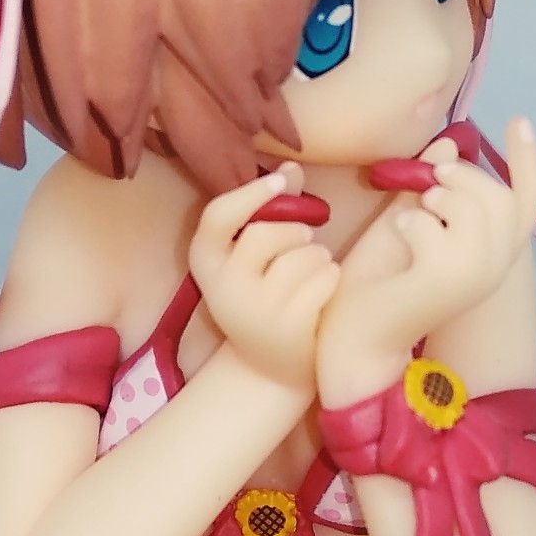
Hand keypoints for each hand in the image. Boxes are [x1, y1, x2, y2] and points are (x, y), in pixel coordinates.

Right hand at [189, 163, 340, 390]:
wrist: (270, 368)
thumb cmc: (263, 297)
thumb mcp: (252, 258)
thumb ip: (270, 211)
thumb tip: (291, 167)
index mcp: (205, 263)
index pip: (218, 215)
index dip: (250, 193)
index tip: (279, 180)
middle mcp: (223, 288)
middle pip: (265, 233)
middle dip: (295, 231)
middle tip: (302, 242)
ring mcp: (256, 310)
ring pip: (303, 254)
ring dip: (318, 255)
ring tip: (312, 271)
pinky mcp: (290, 327)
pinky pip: (324, 278)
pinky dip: (330, 277)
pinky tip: (322, 291)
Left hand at [317, 118, 535, 404]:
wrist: (355, 336)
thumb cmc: (382, 282)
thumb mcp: (410, 223)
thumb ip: (432, 188)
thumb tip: (447, 144)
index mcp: (492, 252)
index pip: (529, 200)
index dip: (529, 160)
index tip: (519, 120)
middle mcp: (494, 268)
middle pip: (501, 197)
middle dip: (464, 176)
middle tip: (430, 181)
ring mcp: (474, 276)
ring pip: (476, 207)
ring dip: (439, 197)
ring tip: (414, 216)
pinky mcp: (446, 280)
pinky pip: (435, 226)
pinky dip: (412, 223)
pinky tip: (401, 237)